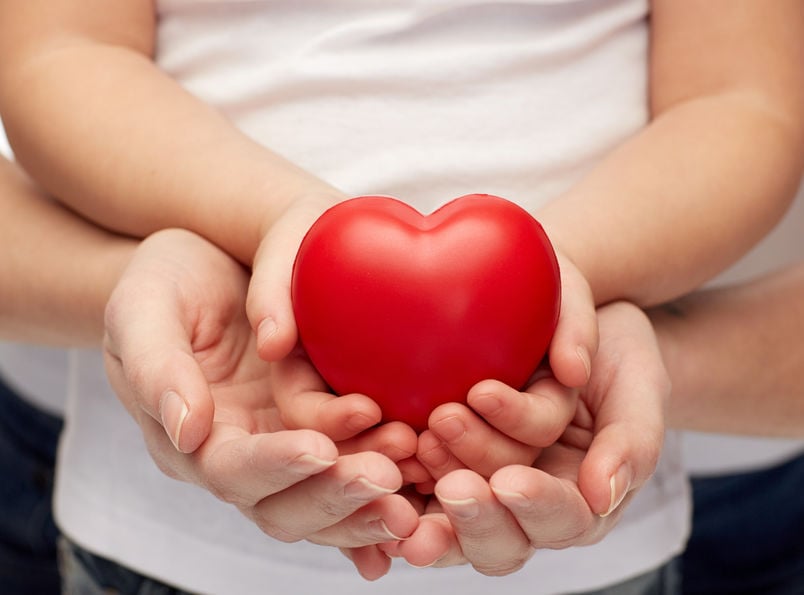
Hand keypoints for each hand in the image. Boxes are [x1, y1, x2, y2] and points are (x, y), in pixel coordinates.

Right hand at [103, 229, 418, 568]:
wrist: (204, 264)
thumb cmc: (165, 282)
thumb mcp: (142, 310)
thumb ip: (155, 368)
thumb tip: (186, 430)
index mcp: (190, 437)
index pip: (231, 471)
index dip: (276, 466)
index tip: (320, 447)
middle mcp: (239, 453)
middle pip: (285, 504)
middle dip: (335, 494)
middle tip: (388, 474)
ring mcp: (281, 443)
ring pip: (325, 495)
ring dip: (369, 492)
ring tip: (413, 460)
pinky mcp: (316, 425)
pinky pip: (350, 466)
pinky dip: (382, 481)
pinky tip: (421, 479)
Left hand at [385, 301, 667, 573]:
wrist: (572, 326)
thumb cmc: (615, 358)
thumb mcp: (639, 388)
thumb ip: (632, 442)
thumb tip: (602, 494)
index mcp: (583, 499)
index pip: (562, 520)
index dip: (536, 506)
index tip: (511, 482)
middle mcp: (532, 504)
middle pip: (503, 537)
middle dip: (477, 513)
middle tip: (453, 484)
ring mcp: (490, 486)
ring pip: (458, 515)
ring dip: (439, 485)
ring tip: (424, 441)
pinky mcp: (452, 462)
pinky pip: (423, 489)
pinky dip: (406, 483)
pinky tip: (391, 465)